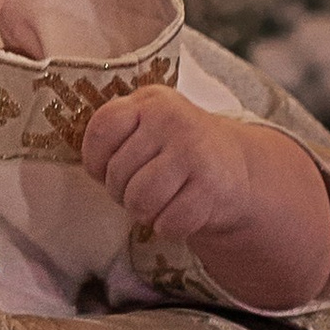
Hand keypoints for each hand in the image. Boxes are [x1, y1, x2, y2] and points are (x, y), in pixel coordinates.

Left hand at [82, 91, 254, 247]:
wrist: (234, 168)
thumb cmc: (174, 152)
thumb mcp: (146, 129)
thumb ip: (116, 138)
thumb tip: (95, 171)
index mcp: (148, 101)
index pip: (102, 129)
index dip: (97, 161)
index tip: (111, 169)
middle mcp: (171, 118)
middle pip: (117, 173)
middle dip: (124, 193)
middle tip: (146, 189)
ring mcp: (194, 149)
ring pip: (140, 200)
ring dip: (145, 213)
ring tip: (161, 202)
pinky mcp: (213, 184)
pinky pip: (169, 222)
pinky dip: (170, 228)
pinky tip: (182, 212)